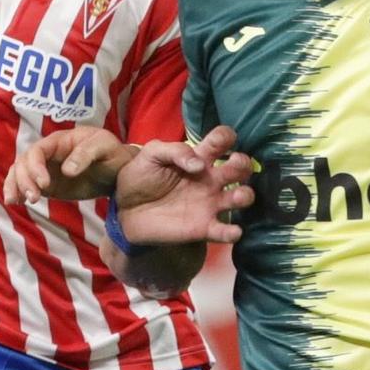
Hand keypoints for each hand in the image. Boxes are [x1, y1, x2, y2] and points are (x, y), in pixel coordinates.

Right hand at [4, 125, 135, 203]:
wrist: (117, 170)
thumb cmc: (112, 153)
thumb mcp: (104, 146)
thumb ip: (86, 154)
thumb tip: (66, 170)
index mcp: (59, 141)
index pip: (37, 150)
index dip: (35, 166)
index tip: (45, 184)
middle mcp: (48, 154)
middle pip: (23, 162)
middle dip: (24, 180)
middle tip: (34, 198)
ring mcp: (45, 169)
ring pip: (19, 173)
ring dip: (15, 186)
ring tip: (17, 202)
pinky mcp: (47, 185)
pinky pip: (26, 185)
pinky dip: (17, 192)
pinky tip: (15, 203)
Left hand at [113, 125, 254, 246]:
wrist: (124, 210)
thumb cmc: (139, 178)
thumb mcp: (152, 154)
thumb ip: (175, 151)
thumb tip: (199, 164)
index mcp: (199, 158)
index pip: (222, 141)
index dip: (226, 137)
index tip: (222, 141)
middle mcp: (210, 179)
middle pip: (240, 167)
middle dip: (243, 164)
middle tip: (233, 166)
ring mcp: (210, 204)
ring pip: (241, 197)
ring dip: (245, 195)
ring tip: (236, 197)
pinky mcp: (203, 228)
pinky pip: (225, 231)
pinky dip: (233, 232)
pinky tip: (233, 231)